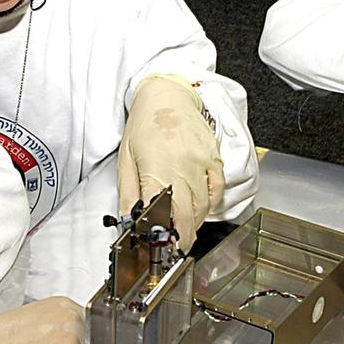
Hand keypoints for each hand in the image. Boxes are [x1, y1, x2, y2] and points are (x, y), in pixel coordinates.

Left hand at [118, 75, 224, 251]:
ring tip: (185, 229)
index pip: (162, 213)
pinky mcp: (214, 159)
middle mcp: (182, 167)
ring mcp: (201, 163)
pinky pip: (217, 190)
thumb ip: (128, 192)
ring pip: (204, 206)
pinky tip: (199, 206)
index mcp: (156, 169)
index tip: (162, 248)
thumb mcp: (126, 159)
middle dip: (183, 237)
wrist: (167, 94)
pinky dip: (210, 203)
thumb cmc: (144, 124)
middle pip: (187, 215)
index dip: (164, 235)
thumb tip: (129, 219)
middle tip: (177, 248)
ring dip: (195, 223)